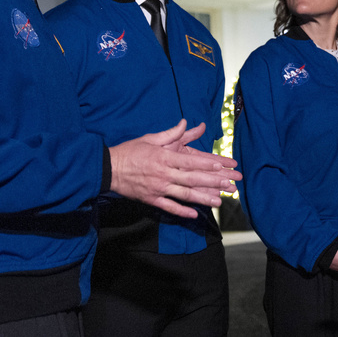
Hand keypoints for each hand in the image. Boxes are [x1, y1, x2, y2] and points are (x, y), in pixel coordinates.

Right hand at [108, 120, 241, 218]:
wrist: (108, 169)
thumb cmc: (130, 151)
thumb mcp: (150, 138)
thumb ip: (170, 133)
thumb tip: (185, 122)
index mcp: (164, 157)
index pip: (190, 161)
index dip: (206, 164)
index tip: (221, 165)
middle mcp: (163, 173)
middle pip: (192, 179)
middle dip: (212, 182)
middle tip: (229, 184)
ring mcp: (158, 188)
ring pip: (184, 195)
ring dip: (203, 199)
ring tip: (218, 202)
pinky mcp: (151, 199)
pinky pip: (170, 207)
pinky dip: (182, 211)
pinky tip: (195, 214)